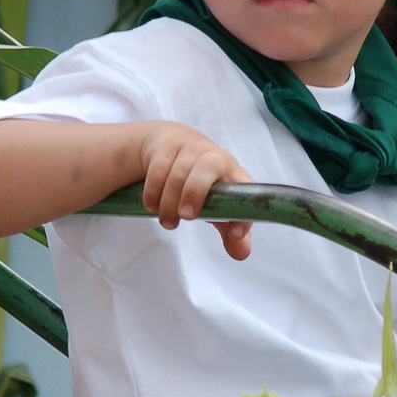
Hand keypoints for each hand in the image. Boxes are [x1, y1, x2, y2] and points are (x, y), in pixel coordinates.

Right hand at [139, 123, 253, 259]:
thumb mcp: (217, 203)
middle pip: (208, 168)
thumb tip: (241, 254)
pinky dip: (153, 190)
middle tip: (186, 217)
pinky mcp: (166, 144)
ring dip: (169, 200)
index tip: (235, 235)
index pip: (244, 186)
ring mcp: (189, 147)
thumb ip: (229, 228)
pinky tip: (152, 206)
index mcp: (232, 173)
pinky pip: (158, 167)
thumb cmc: (201, 180)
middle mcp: (213, 156)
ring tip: (167, 222)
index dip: (241, 211)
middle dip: (195, 192)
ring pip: (179, 172)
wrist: (172, 143)